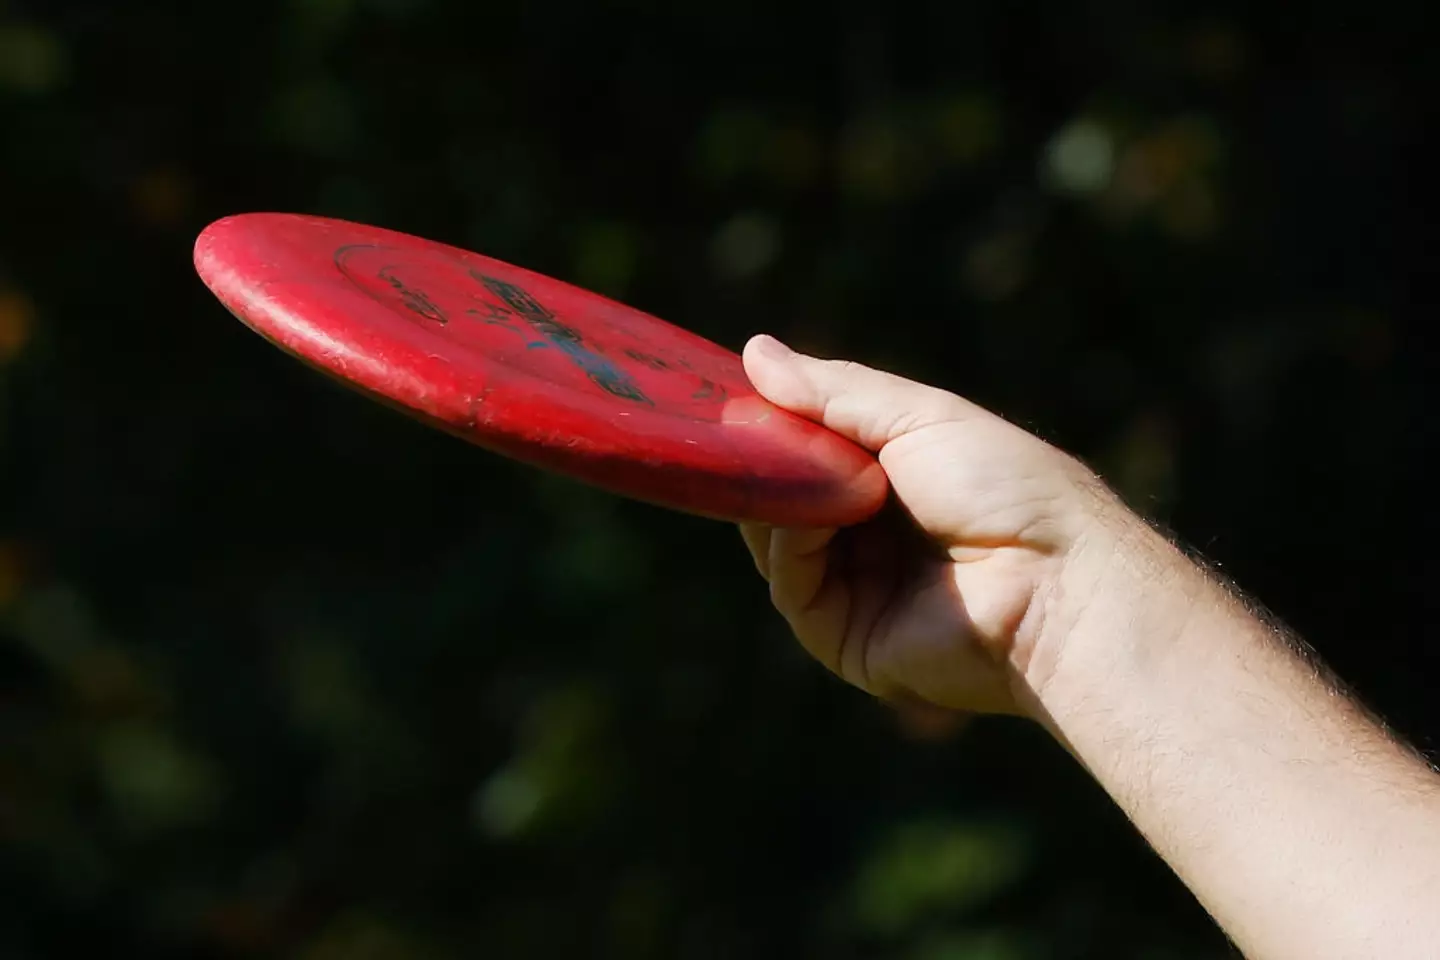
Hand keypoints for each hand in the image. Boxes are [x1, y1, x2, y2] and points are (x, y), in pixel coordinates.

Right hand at [738, 334, 1131, 717]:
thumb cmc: (1005, 488)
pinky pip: (792, 588)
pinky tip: (799, 521)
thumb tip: (753, 350)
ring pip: (777, 542)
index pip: (816, 450)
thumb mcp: (918, 417)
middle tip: (733, 429)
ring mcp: (859, 589)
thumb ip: (833, 390)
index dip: (776, 422)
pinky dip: (785, 549)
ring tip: (777, 468)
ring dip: (771, 501)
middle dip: (762, 462)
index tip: (730, 391)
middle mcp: (875, 536)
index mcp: (900, 480)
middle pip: (787, 497)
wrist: (1052, 581)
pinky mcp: (846, 639)